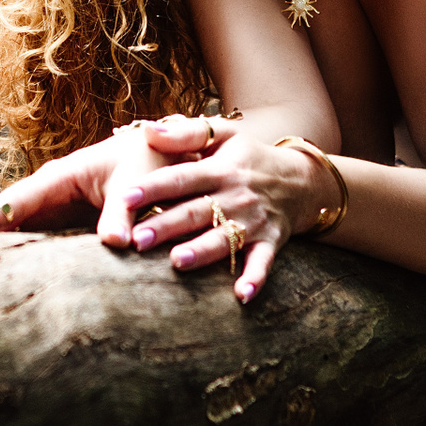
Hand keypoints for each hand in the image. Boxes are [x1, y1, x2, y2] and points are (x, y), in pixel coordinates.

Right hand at [0, 125, 169, 245]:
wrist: (171, 156)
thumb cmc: (153, 164)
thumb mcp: (139, 185)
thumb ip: (125, 212)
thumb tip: (116, 244)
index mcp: (61, 178)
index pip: (13, 202)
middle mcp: (52, 194)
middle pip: (4, 218)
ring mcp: (58, 211)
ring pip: (16, 232)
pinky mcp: (70, 226)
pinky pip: (37, 243)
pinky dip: (16, 257)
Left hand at [120, 116, 330, 303]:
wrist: (300, 180)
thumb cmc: (248, 156)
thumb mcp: (224, 134)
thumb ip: (185, 133)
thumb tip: (146, 130)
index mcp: (220, 168)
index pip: (182, 177)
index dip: (153, 187)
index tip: (124, 198)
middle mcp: (236, 195)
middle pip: (197, 212)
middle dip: (167, 226)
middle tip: (137, 240)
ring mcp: (254, 221)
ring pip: (224, 238)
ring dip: (202, 251)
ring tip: (177, 261)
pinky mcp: (271, 242)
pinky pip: (263, 262)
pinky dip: (254, 278)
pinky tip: (241, 295)